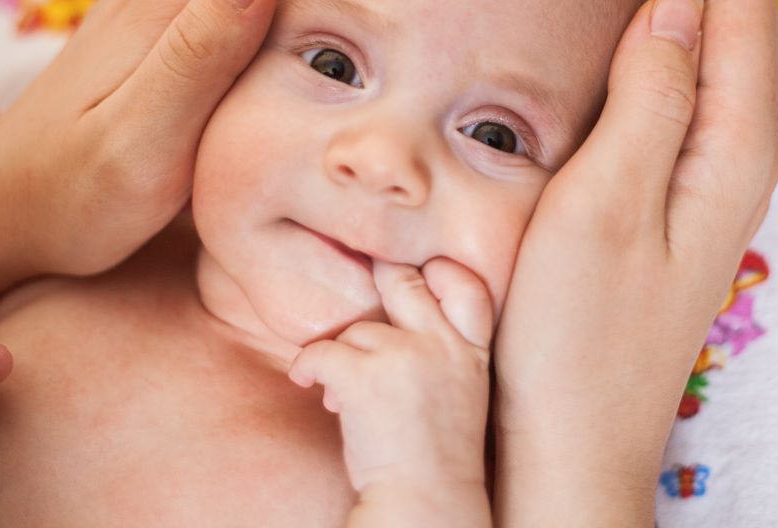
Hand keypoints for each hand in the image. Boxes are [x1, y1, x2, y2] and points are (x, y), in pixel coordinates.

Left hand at [287, 259, 492, 524]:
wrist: (426, 505)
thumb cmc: (436, 459)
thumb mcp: (461, 394)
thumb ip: (440, 354)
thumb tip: (383, 324)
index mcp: (471, 353)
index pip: (468, 288)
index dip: (441, 273)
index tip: (422, 278)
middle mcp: (442, 346)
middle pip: (404, 282)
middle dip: (379, 281)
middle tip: (359, 290)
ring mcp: (403, 357)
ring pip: (356, 329)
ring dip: (343, 355)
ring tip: (344, 395)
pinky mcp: (363, 378)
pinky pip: (320, 352)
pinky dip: (307, 367)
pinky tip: (306, 382)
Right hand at [491, 0, 777, 516]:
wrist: (566, 445)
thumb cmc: (574, 337)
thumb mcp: (605, 203)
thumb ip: (652, 97)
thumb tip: (679, 0)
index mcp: (729, 153)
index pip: (736, 6)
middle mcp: (731, 162)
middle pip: (735, 22)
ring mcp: (701, 184)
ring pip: (709, 56)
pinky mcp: (667, 202)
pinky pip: (678, 94)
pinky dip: (652, 42)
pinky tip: (610, 35)